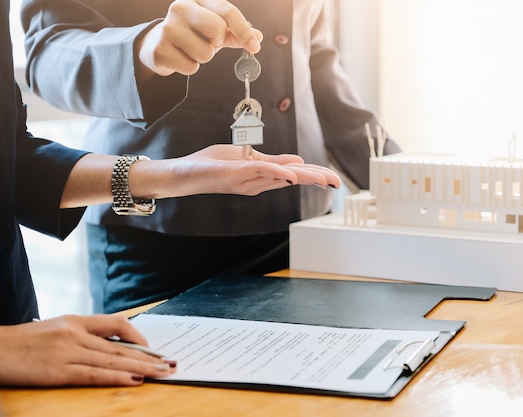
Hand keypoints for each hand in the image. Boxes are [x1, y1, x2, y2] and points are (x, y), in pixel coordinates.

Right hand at [0, 315, 174, 386]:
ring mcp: (66, 351)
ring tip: (164, 373)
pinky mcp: (56, 370)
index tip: (154, 350)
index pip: (117, 323)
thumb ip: (80, 335)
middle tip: (173, 364)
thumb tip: (108, 348)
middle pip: (121, 346)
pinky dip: (117, 377)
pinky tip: (135, 380)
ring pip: (113, 360)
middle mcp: (75, 333)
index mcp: (75, 321)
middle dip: (150, 357)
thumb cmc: (19, 343)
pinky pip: (93, 374)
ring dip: (142, 367)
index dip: (138, 337)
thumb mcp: (53, 330)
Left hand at [130, 144, 340, 198]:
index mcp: (262, 175)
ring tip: (327, 180)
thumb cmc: (210, 164)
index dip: (315, 175)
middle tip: (339, 184)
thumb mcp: (244, 157)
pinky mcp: (235, 175)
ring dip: (306, 177)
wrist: (183, 174)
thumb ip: (269, 160)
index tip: (335, 180)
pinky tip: (294, 175)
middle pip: (293, 179)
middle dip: (317, 180)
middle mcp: (258, 181)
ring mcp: (248, 180)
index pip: (294, 174)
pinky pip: (261, 172)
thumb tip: (297, 162)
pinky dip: (278, 173)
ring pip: (282, 176)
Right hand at [138, 0, 262, 76]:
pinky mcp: (160, 49)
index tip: (254, 47)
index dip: (243, 30)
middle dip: (217, 42)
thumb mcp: (214, 28)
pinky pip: (191, 67)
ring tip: (191, 49)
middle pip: (217, 29)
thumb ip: (235, 33)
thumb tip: (257, 38)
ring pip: (205, 53)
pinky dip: (190, 67)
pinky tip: (180, 57)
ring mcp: (168, 28)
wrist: (158, 43)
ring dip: (203, 57)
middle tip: (207, 42)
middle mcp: (180, 7)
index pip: (227, 11)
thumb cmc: (192, 33)